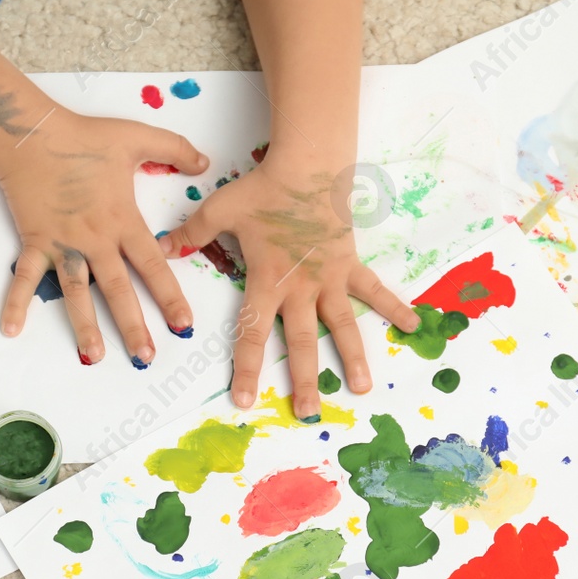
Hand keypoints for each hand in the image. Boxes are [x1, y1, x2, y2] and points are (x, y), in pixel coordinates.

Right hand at [0, 111, 209, 366]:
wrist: (30, 135)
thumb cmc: (82, 137)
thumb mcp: (136, 136)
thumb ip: (175, 149)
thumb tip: (206, 162)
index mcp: (122, 220)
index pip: (153, 265)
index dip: (169, 296)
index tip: (184, 324)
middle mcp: (95, 240)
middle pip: (118, 290)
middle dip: (133, 326)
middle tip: (146, 358)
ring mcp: (64, 244)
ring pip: (77, 293)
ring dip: (84, 326)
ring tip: (94, 356)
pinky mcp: (35, 242)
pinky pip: (26, 277)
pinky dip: (16, 302)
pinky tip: (11, 329)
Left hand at [157, 152, 419, 415]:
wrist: (308, 165)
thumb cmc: (264, 188)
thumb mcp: (220, 209)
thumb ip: (192, 233)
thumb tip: (163, 247)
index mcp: (267, 280)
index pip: (253, 333)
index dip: (248, 368)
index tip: (245, 400)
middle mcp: (301, 287)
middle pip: (301, 341)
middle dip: (303, 379)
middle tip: (306, 413)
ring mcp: (330, 278)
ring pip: (342, 325)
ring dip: (352, 358)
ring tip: (360, 389)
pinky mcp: (351, 263)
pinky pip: (375, 290)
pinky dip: (395, 306)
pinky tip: (414, 326)